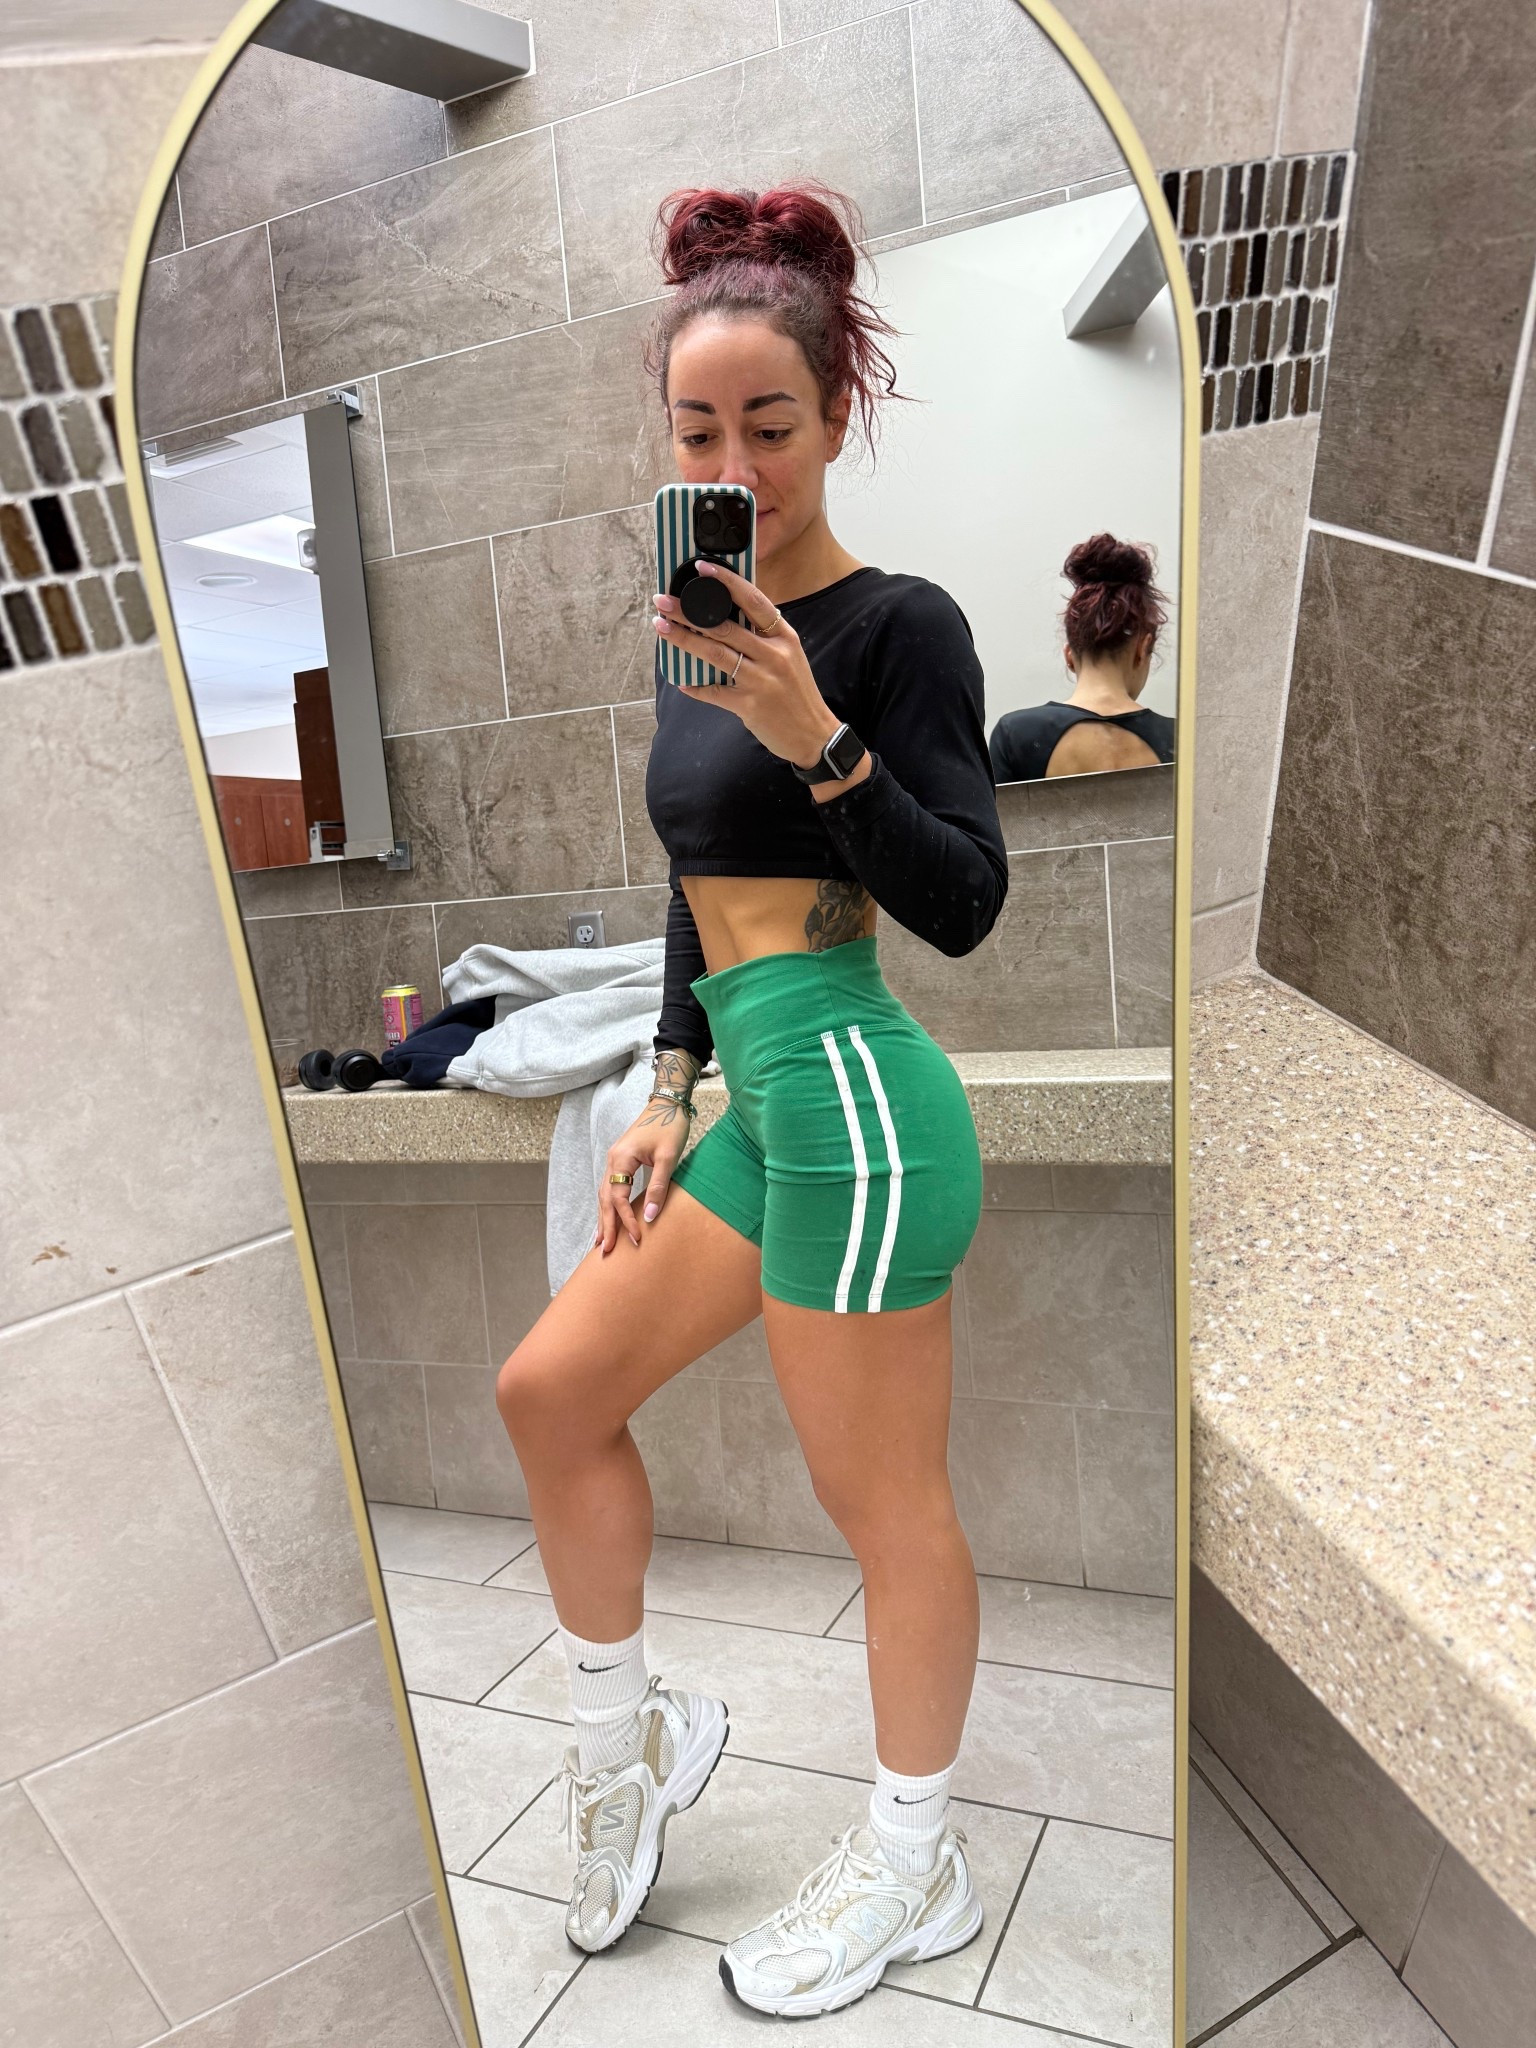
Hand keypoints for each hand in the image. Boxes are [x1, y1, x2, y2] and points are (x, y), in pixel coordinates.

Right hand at [593, 1093, 692, 1254]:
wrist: (668, 1102)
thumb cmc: (670, 1126)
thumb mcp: (668, 1158)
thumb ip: (658, 1188)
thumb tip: (649, 1217)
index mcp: (621, 1159)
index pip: (618, 1198)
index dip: (626, 1221)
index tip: (636, 1239)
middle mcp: (612, 1160)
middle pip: (604, 1200)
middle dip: (605, 1226)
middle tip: (604, 1252)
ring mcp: (614, 1160)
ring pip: (604, 1195)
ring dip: (603, 1218)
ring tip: (600, 1241)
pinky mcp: (620, 1160)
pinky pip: (610, 1188)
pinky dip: (608, 1206)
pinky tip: (608, 1217)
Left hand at [653, 562, 861, 780]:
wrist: (814, 735)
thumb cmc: (797, 693)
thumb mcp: (789, 656)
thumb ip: (764, 637)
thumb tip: (728, 617)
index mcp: (784, 637)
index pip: (754, 600)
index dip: (726, 582)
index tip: (702, 568)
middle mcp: (773, 655)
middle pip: (724, 626)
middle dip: (688, 611)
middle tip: (663, 601)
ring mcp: (761, 680)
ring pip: (714, 654)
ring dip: (684, 639)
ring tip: (662, 627)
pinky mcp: (749, 706)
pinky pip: (714, 692)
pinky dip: (696, 687)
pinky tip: (681, 681)